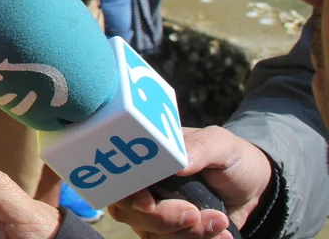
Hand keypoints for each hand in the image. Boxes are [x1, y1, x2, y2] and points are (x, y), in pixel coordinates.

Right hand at [109, 126, 271, 238]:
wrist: (254, 190)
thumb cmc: (231, 158)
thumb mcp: (221, 144)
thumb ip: (199, 148)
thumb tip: (177, 163)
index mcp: (145, 158)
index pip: (118, 176)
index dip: (126, 191)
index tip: (148, 202)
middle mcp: (143, 186)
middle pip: (126, 210)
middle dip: (161, 218)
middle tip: (194, 214)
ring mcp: (155, 213)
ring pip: (149, 233)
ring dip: (186, 233)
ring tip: (219, 220)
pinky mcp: (171, 233)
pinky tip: (221, 233)